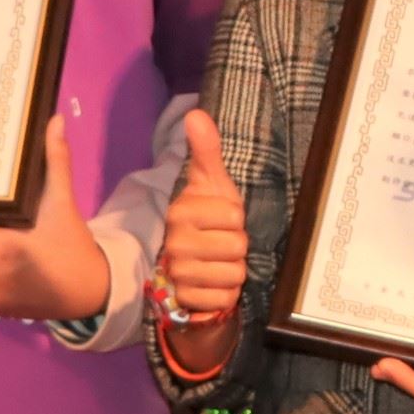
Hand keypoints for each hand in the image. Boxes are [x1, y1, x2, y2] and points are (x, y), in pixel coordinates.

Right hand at [154, 110, 250, 368]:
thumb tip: (196, 113)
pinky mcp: (187, 300)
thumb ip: (206, 150)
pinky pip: (226, 298)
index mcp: (181, 212)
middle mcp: (175, 243)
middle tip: (221, 244)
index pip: (234, 215)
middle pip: (238, 246)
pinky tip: (213, 285)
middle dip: (238, 246)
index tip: (222, 220)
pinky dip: (226, 294)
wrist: (195, 265)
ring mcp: (178, 274)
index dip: (236, 219)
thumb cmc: (209, 221)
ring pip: (234, 273)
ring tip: (218, 264)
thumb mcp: (213, 184)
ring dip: (234, 271)